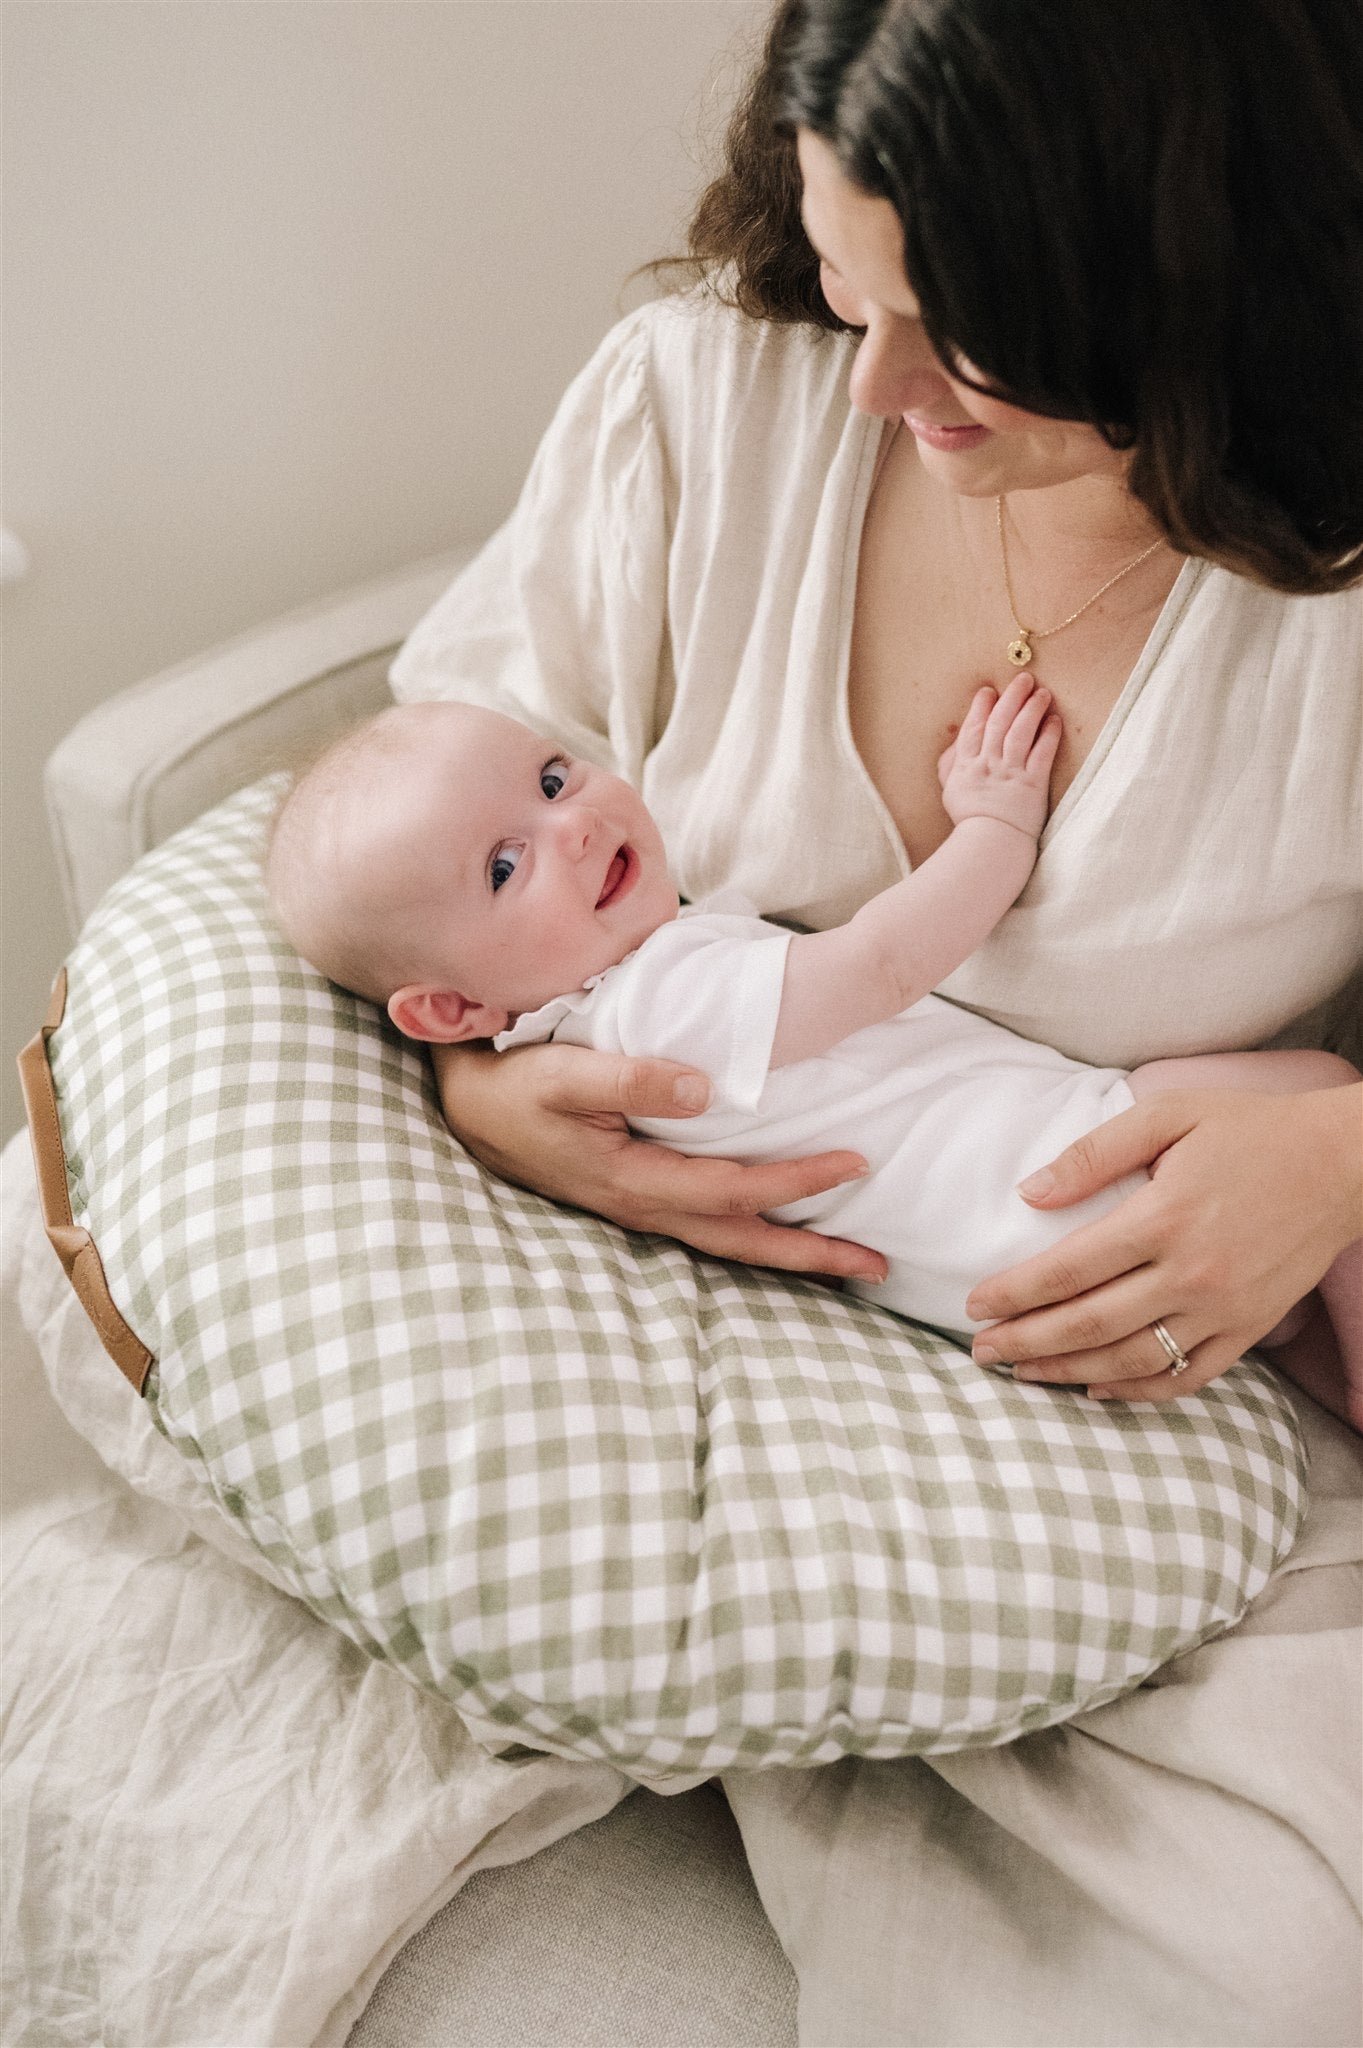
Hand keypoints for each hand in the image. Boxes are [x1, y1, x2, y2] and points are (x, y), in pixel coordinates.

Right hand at [430, 1039, 889, 1281]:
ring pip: (727, 1242)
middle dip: (812, 1256)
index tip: (857, 1163)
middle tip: (878, 1267)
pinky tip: (773, 1231)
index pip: (736, 1188)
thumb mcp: (567, 1072)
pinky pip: (706, 1227)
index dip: (799, 1181)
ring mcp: (638, 1209)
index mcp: (635, 1179)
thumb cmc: (515, 1082)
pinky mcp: (633, 1198)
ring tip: (845, 1263)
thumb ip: (634, 1077)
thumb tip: (710, 1089)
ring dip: (788, 1254)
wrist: (465, 1102)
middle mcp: (643, 1206)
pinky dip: (750, 1236)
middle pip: (743, 1240)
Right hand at [937, 674, 1061, 841]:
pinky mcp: (1033, 784)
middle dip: (1012, 698)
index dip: (981, 707)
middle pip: (999, 723)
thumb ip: (951, 763)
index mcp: (966, 765)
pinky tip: (1054, 720)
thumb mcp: (950, 790)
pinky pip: (1042, 753)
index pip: (974, 728)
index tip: (989, 691)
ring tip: (1042, 693)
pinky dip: (1048, 734)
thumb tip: (956, 740)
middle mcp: (988, 764)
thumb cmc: (970, 820)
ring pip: (1021, 732)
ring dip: (1032, 709)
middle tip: (1023, 679)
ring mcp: (1011, 773)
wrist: (989, 845)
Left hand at [965, 1086, 1361, 1398]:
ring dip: (1070, 1373)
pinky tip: (1098, 1389)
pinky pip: (1187, 1377)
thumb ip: (1093, 1153)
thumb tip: (1029, 1193)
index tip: (974, 1305)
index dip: (1015, 1292)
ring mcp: (1224, 1310)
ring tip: (1024, 1374)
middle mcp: (1191, 1273)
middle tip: (980, 1352)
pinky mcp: (1250, 1329)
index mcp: (1163, 1217)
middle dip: (1026, 1343)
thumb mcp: (1168, 1115)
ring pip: (1131, 1361)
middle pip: (1089, 1324)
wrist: (1342, 1164)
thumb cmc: (1249, 1130)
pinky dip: (1138, 1392)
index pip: (1069, 1269)